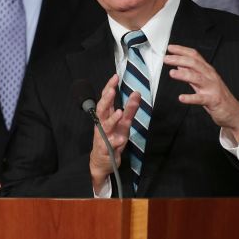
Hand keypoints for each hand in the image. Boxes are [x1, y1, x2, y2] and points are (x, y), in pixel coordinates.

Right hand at [89, 74, 140, 191]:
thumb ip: (130, 109)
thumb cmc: (112, 138)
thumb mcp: (124, 123)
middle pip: (102, 109)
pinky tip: (122, 139)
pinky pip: (110, 145)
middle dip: (107, 99)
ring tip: (120, 112)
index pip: (106, 99)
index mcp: (105, 116)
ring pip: (105, 126)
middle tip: (112, 90)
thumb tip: (137, 93)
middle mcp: (102, 124)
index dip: (109, 87)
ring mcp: (103, 136)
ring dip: (112, 119)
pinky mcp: (106, 149)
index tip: (115, 77)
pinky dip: (116, 141)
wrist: (103, 161)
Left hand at [165, 44, 238, 142]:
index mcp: (207, 70)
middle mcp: (210, 76)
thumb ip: (192, 73)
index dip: (182, 50)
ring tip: (172, 73)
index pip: (194, 56)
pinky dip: (191, 98)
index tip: (170, 48)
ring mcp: (212, 88)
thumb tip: (180, 64)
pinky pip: (201, 98)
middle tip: (167, 59)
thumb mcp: (203, 81)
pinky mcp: (213, 100)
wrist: (233, 111)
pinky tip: (181, 98)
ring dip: (184, 74)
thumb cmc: (217, 96)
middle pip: (194, 63)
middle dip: (180, 59)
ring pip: (197, 78)